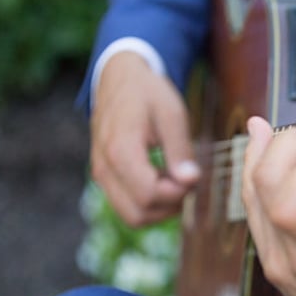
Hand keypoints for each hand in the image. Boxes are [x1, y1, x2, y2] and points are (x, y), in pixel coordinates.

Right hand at [90, 52, 199, 225]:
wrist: (120, 79)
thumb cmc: (148, 94)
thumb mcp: (172, 114)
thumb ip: (180, 149)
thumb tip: (190, 181)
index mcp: (120, 149)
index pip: (149, 194)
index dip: (178, 192)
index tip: (193, 174)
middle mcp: (105, 167)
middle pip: (139, 213)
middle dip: (170, 205)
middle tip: (186, 179)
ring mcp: (101, 175)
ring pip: (132, 216)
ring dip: (161, 208)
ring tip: (176, 179)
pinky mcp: (105, 178)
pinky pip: (127, 207)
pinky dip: (150, 203)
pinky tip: (163, 179)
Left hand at [242, 116, 295, 295]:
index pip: (289, 198)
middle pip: (262, 187)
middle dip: (285, 148)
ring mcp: (279, 264)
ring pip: (251, 196)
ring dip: (266, 158)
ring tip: (288, 139)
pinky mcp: (273, 265)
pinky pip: (255, 213)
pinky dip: (260, 180)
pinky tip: (265, 156)